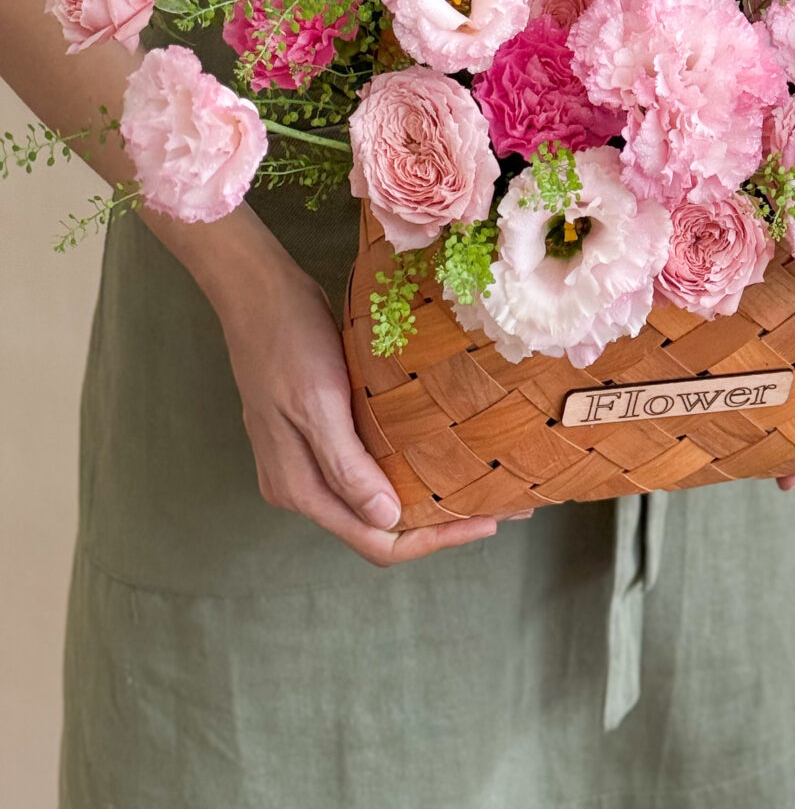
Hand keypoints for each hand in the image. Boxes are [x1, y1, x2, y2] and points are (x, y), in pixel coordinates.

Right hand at [210, 225, 501, 565]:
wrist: (259, 291)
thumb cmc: (286, 342)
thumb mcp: (316, 403)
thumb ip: (346, 466)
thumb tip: (386, 519)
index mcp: (300, 487)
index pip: (374, 540)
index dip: (431, 539)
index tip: (484, 522)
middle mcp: (305, 484)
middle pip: (379, 526)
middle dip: (438, 523)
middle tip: (499, 507)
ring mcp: (312, 458)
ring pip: (377, 496)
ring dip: (426, 496)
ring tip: (482, 483)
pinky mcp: (324, 430)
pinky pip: (371, 465)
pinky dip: (408, 466)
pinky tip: (443, 451)